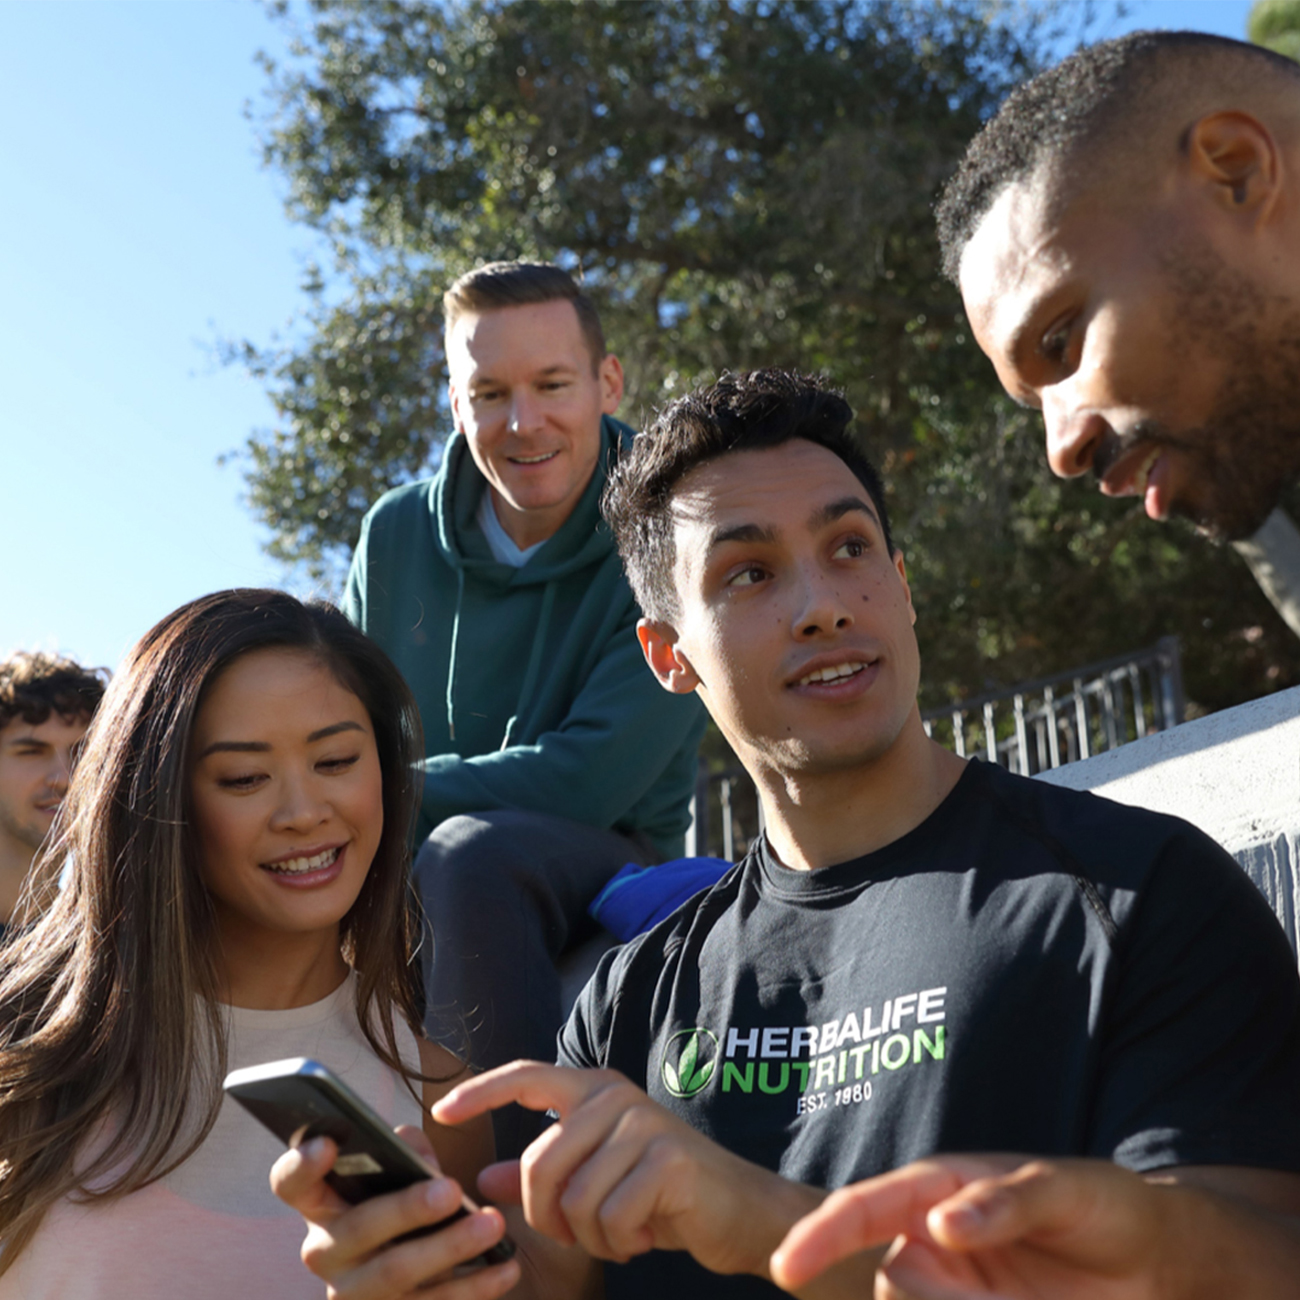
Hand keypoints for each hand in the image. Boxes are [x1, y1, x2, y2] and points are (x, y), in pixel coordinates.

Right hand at [270, 1123, 520, 1299]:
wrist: (419, 1283)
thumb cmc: (410, 1210)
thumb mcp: (403, 1177)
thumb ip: (408, 1152)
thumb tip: (413, 1147)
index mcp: (322, 1204)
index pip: (291, 1182)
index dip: (301, 1163)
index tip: (329, 1143)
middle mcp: (326, 1252)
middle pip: (358, 1229)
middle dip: (407, 1208)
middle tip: (453, 1190)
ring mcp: (352, 1295)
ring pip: (395, 1273)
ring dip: (449, 1249)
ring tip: (493, 1226)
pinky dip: (472, 1287)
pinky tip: (505, 1267)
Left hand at [433, 1060, 817, 1277]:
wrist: (739, 1214)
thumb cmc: (662, 1197)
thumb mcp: (594, 1183)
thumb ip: (540, 1177)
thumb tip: (481, 1180)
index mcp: (594, 1089)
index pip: (526, 1077)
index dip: (480, 1091)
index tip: (438, 1112)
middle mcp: (615, 1095)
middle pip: (537, 1165)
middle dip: (548, 1217)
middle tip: (583, 1233)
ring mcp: (642, 1123)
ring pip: (572, 1200)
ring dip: (591, 1237)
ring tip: (623, 1230)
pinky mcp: (667, 1159)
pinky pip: (609, 1218)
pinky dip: (620, 1243)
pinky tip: (646, 1235)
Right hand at [770, 1155, 1176, 1298]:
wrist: (1154, 1259)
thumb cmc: (1104, 1202)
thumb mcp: (1063, 1190)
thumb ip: (1003, 1200)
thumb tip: (938, 1223)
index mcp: (936, 1188)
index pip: (861, 1208)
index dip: (818, 1236)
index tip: (786, 1270)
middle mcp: (931, 1239)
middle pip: (892, 1285)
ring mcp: (952, 1286)